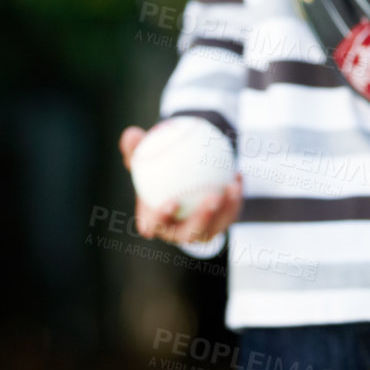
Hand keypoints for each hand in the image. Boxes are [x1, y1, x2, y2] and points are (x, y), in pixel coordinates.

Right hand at [119, 125, 243, 244]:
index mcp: (153, 221)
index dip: (160, 219)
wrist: (177, 178)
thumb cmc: (154, 168)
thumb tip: (130, 135)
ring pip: (214, 227)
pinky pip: (228, 214)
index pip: (153, 225)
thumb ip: (135, 147)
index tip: (172, 201)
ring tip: (232, 186)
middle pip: (189, 234)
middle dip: (202, 220)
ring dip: (226, 210)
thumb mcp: (142, 155)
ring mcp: (198, 233)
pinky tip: (238, 175)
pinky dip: (234, 197)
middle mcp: (176, 233)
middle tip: (213, 197)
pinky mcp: (217, 226)